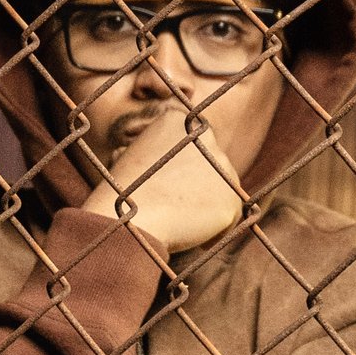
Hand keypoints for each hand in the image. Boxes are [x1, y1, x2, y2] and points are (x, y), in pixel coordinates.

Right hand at [82, 97, 245, 252]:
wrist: (128, 220)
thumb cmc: (124, 195)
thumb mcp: (137, 158)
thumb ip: (165, 154)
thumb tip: (178, 168)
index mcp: (178, 120)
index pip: (193, 147)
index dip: (179, 171)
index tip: (161, 186)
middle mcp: (205, 135)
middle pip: (211, 166)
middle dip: (197, 187)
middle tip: (170, 206)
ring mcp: (221, 165)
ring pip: (223, 190)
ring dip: (207, 207)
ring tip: (178, 220)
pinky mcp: (231, 196)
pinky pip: (230, 218)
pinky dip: (215, 231)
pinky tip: (191, 234)